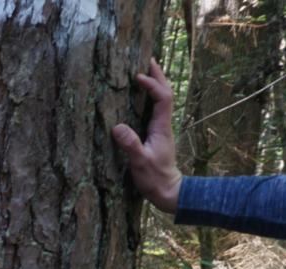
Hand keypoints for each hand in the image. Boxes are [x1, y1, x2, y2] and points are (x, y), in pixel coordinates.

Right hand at [111, 59, 181, 214]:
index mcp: (162, 127)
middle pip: (166, 93)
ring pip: (163, 100)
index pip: (162, 97)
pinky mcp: (157, 135)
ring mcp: (162, 129)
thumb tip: (117, 126)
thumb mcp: (140, 162)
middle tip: (148, 59)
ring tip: (146, 71)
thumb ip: (131, 145)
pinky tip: (143, 97)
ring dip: (156, 84)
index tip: (138, 76)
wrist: (168, 190)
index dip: (152, 84)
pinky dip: (151, 97)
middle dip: (158, 76)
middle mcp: (164, 124)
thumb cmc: (154, 178)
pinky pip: (155, 109)